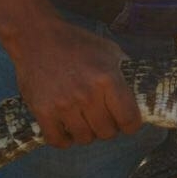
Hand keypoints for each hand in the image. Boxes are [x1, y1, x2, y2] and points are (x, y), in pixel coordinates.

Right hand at [2, 16, 142, 147]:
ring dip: (87, 133)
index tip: (127, 122)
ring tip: (84, 120)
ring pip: (84, 138)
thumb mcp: (108, 50)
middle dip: (108, 127)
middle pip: (107, 132)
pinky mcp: (42, 110)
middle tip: (102, 117)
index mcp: (107, 78)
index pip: (129, 119)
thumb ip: (125, 70)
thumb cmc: (76, 43)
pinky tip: (67, 129)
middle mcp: (87, 93)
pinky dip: (64, 140)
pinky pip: (57, 140)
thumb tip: (140, 89)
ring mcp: (63, 104)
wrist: (36, 37)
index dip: (131, 125)